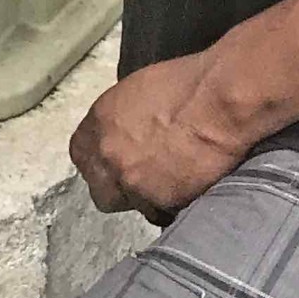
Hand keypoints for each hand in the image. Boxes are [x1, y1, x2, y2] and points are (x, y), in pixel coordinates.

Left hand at [68, 51, 253, 221]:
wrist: (217, 104)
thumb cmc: (187, 84)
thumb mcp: (138, 92)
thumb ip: (120, 119)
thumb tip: (122, 134)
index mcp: (100, 121)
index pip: (80, 155)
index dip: (98, 162)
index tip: (113, 164)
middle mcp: (108, 154)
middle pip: (100, 190)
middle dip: (117, 189)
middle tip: (140, 180)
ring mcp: (131, 181)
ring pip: (130, 204)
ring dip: (146, 198)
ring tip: (171, 182)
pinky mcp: (157, 201)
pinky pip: (159, 213)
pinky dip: (170, 206)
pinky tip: (186, 189)